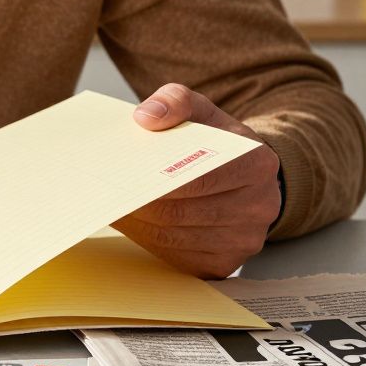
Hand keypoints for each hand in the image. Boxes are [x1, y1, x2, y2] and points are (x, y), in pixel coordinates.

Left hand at [113, 84, 280, 278]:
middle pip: (181, 213)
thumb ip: (174, 101)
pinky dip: (150, 243)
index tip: (123, 175)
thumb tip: (145, 117)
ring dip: (138, 225)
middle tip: (105, 194)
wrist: (241, 175)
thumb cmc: (215, 142)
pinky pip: (180, 259)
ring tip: (112, 207)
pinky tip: (134, 225)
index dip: (155, 180)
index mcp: (257, 163)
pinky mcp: (226, 263)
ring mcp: (245, 239)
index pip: (198, 178)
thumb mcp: (199, 110)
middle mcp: (260, 206)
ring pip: (175, 239)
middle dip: (138, 204)